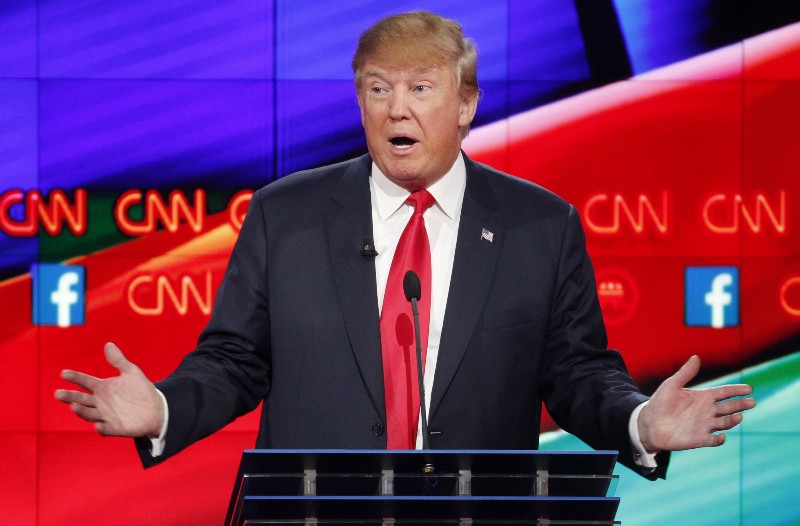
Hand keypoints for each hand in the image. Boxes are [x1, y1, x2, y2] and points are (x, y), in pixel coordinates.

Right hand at [54, 342, 164, 437]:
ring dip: (81, 411)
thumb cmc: (140, 389)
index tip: (64, 373)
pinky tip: (98, 425)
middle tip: (58, 393)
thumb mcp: (131, 372)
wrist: (156, 408)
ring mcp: (106, 415)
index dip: (74, 377)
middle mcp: (100, 402)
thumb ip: (118, 360)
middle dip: (69, 397)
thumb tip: (108, 344)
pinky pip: (105, 429)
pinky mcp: (115, 427)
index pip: (84, 381)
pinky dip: (101, 428)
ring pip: (89, 414)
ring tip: (73, 406)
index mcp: (102, 387)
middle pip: (80, 399)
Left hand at [638, 355, 754, 451]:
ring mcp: (704, 425)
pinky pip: (713, 440)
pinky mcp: (699, 439)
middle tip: (752, 402)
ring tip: (738, 416)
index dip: (736, 390)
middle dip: (741, 404)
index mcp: (702, 397)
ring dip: (732, 420)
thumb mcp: (671, 385)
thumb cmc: (660, 403)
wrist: (649, 424)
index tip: (749, 389)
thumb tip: (696, 357)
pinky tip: (722, 436)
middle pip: (729, 407)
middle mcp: (707, 411)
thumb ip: (685, 373)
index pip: (724, 392)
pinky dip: (719, 439)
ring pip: (725, 423)